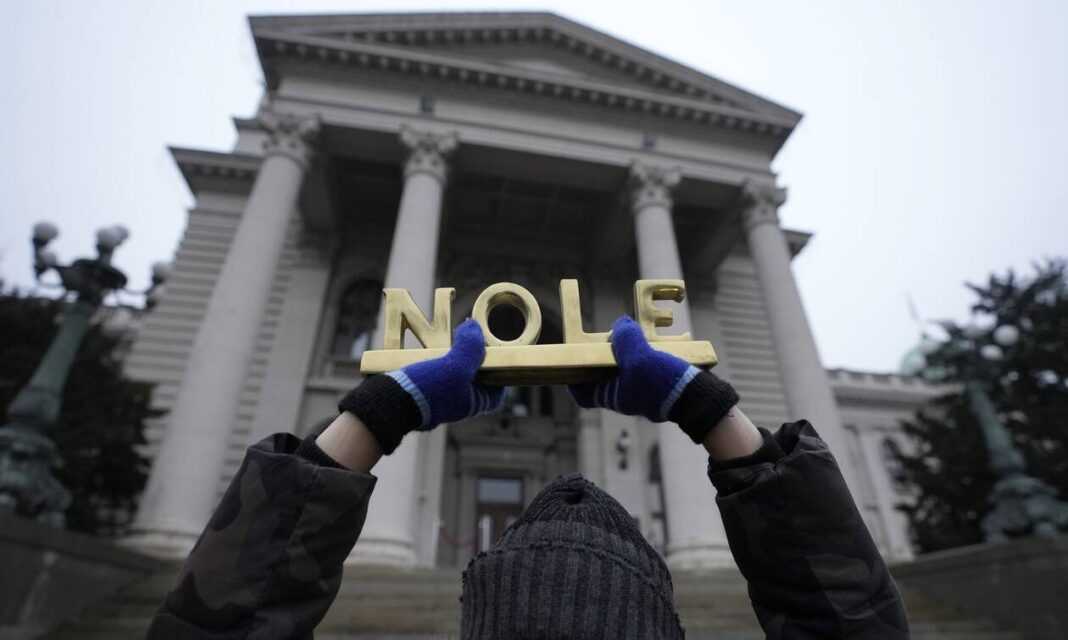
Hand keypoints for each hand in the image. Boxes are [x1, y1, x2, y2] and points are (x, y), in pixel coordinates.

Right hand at [339, 319, 502, 453]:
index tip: (498, 354)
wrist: (386, 403)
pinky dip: (432, 356)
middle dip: (472, 356)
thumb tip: (475, 328)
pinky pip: (430, 370)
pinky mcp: (419, 388)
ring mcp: (436, 396)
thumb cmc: (426, 391)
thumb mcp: (456, 367)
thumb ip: (471, 347)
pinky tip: (429, 343)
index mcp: (471, 403)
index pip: (495, 390)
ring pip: (451, 371)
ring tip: (451, 335)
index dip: (500, 372)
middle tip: (471, 337)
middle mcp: (455, 402)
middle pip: (473, 376)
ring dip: (450, 352)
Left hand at [569, 315, 697, 422]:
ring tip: (631, 332)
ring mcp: (644, 390)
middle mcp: (627, 395)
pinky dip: (646, 351)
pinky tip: (653, 338)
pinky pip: (647, 365)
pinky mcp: (659, 383)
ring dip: (628, 350)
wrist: (699, 397)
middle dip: (604, 355)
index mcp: (614, 396)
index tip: (570, 363)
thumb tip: (620, 325)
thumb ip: (625, 339)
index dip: (573, 380)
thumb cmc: (664, 384)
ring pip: (627, 368)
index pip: (584, 394)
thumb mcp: (639, 358)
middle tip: (607, 338)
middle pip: (604, 375)